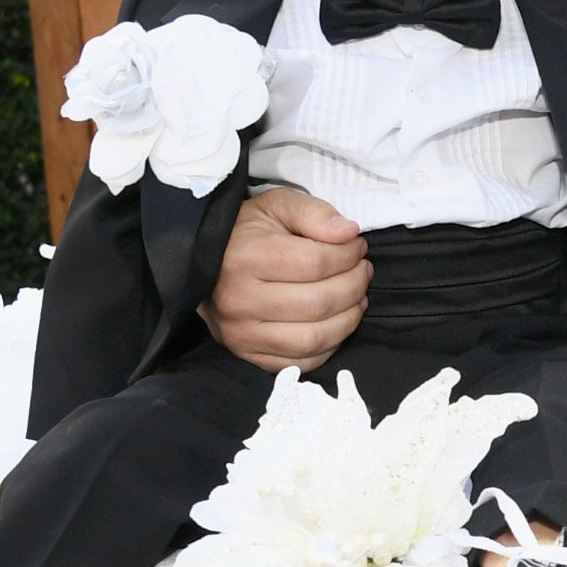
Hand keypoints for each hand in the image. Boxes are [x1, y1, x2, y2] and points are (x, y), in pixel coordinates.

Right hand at [202, 188, 368, 370]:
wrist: (203, 263)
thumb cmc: (246, 232)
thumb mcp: (277, 205)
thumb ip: (314, 212)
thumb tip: (348, 232)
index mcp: (244, 257)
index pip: (315, 263)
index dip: (348, 256)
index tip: (357, 247)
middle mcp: (238, 300)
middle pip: (319, 303)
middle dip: (354, 285)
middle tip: (362, 271)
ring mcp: (241, 333)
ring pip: (314, 338)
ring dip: (349, 319)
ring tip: (356, 297)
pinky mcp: (247, 355)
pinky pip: (302, 361)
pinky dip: (330, 345)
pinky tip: (336, 322)